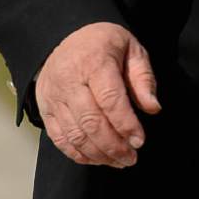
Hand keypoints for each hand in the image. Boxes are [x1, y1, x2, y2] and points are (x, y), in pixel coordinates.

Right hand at [35, 22, 160, 167]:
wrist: (68, 37)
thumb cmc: (106, 45)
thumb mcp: (132, 50)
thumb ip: (143, 79)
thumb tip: (153, 108)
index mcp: (94, 61)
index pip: (109, 98)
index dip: (125, 123)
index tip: (139, 141)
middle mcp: (70, 80)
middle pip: (90, 121)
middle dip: (113, 146)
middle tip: (131, 158)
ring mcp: (54, 96)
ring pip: (74, 134)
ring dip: (98, 154)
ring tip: (119, 161)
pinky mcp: (45, 109)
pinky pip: (60, 138)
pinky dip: (78, 154)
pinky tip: (97, 158)